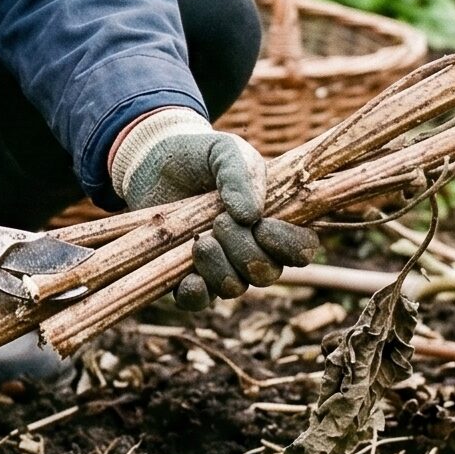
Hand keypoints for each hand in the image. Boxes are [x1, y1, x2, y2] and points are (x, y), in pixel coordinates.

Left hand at [109, 107, 317, 310]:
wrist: (152, 161)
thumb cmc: (200, 157)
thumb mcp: (226, 152)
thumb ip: (241, 173)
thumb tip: (249, 216)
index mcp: (272, 222)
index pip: (301, 250)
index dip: (288, 246)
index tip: (262, 225)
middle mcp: (250, 250)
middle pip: (266, 273)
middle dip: (245, 250)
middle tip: (220, 221)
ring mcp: (218, 266)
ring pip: (233, 289)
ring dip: (220, 268)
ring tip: (201, 240)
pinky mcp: (183, 275)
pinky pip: (197, 301)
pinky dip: (196, 293)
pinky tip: (189, 277)